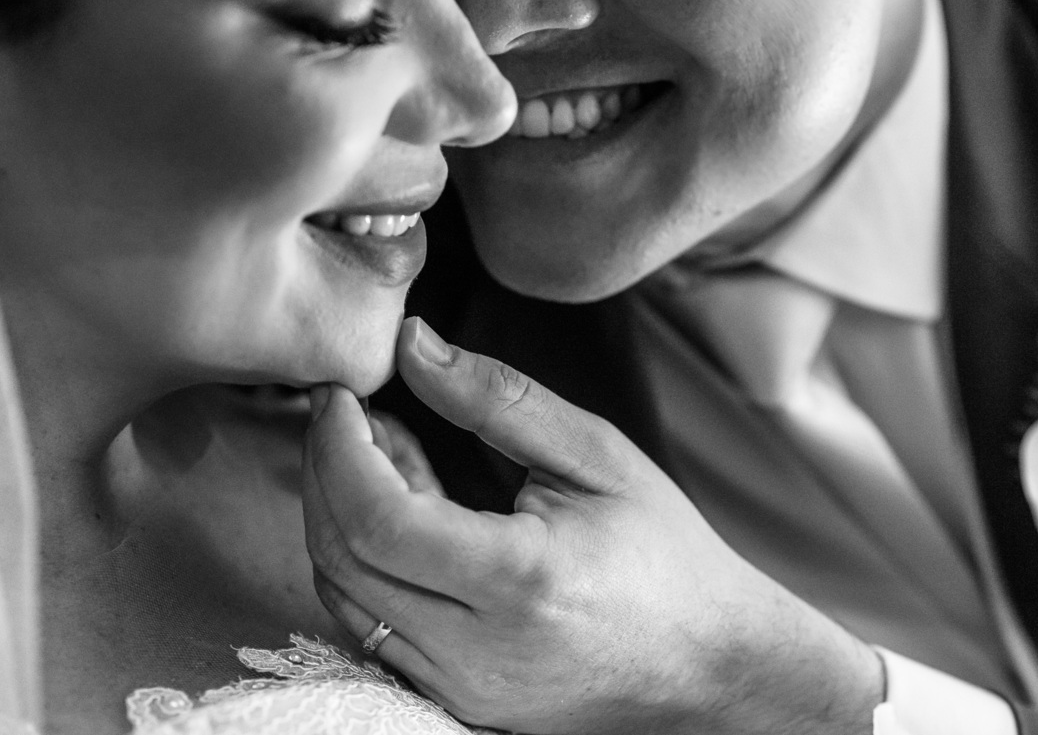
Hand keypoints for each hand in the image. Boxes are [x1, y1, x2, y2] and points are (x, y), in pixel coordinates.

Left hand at [303, 317, 882, 733]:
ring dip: (337, 517)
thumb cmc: (665, 554)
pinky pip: (373, 626)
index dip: (338, 447)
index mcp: (519, 580)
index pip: (376, 517)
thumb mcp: (597, 456)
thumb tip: (413, 345)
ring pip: (345, 596)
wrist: (709, 662)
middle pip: (341, 557)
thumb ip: (497, 399)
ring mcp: (460, 685)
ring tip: (377, 454)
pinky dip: (364, 562)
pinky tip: (398, 511)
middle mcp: (475, 648)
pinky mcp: (456, 698)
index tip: (339, 394)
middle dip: (323, 473)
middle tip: (345, 413)